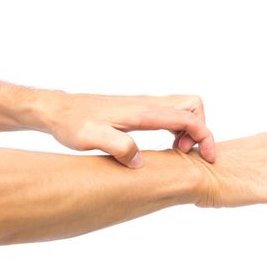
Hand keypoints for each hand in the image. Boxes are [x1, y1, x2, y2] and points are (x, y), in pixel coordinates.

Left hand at [39, 91, 215, 167]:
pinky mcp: (139, 110)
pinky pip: (170, 114)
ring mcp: (144, 105)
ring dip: (189, 129)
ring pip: (182, 109)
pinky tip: (164, 146)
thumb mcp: (91, 138)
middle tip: (185, 152)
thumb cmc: (73, 124)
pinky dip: (177, 128)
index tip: (207, 158)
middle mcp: (148, 104)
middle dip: (200, 129)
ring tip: (176, 151)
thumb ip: (119, 147)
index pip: (188, 117)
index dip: (205, 136)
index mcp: (144, 112)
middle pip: (193, 106)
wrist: (59, 110)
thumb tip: (140, 162)